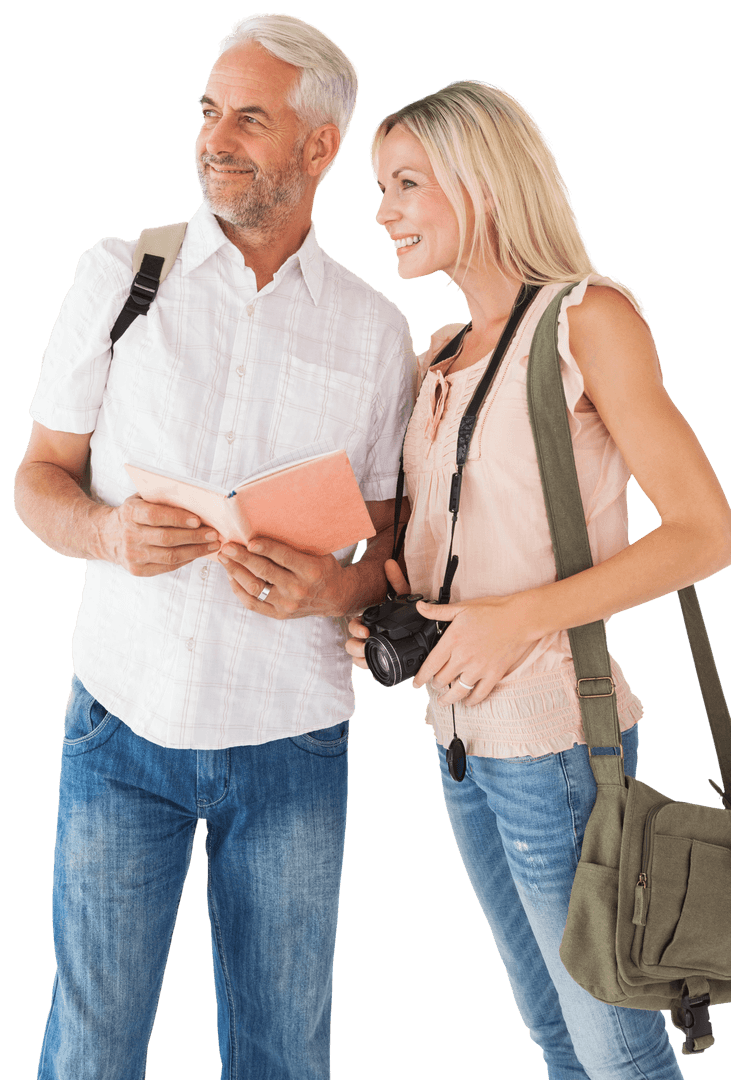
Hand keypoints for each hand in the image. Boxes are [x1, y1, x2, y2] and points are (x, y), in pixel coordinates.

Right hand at [101, 495, 220, 575]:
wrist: (106, 536)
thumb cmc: (133, 514)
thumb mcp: (141, 499)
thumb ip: (161, 498)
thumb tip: (195, 500)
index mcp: (130, 513)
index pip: (155, 516)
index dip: (178, 518)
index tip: (198, 520)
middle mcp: (129, 535)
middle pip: (166, 538)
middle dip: (194, 537)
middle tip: (213, 534)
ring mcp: (132, 555)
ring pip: (170, 556)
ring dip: (196, 551)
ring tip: (212, 545)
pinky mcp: (137, 570)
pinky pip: (167, 566)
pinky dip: (186, 560)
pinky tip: (198, 553)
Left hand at [218, 537, 349, 618]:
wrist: (334, 597)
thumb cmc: (323, 568)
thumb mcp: (318, 553)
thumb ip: (296, 545)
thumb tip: (267, 526)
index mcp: (310, 570)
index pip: (284, 557)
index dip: (266, 549)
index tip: (249, 541)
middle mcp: (298, 589)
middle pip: (264, 572)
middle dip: (242, 558)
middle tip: (227, 547)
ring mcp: (287, 604)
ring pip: (254, 588)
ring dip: (235, 572)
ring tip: (224, 559)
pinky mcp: (279, 614)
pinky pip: (253, 603)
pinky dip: (239, 590)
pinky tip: (231, 576)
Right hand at [345, 560, 409, 668]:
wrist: (427, 630)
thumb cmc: (412, 612)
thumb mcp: (405, 596)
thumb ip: (397, 580)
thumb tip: (389, 563)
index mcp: (371, 621)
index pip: (353, 624)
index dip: (354, 628)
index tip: (365, 631)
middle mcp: (369, 635)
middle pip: (351, 643)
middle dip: (354, 646)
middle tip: (365, 645)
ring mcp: (375, 649)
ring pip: (357, 657)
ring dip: (359, 658)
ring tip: (367, 658)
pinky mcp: (383, 661)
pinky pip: (371, 667)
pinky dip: (370, 669)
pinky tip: (375, 668)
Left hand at [412, 592, 536, 704]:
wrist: (520, 618)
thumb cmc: (493, 611)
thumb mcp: (462, 608)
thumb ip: (438, 611)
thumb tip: (420, 607)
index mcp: (453, 641)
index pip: (430, 665)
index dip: (421, 677)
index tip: (416, 683)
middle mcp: (463, 658)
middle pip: (442, 680)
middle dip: (435, 685)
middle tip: (433, 686)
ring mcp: (479, 668)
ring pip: (457, 692)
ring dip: (448, 698)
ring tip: (443, 701)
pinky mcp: (494, 675)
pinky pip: (479, 695)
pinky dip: (471, 701)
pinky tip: (467, 701)